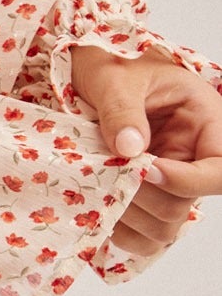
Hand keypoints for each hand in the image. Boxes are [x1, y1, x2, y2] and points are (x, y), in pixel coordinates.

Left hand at [70, 43, 221, 259]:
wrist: (88, 66)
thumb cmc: (111, 61)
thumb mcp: (115, 76)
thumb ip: (122, 109)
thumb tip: (129, 149)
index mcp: (203, 120)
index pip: (220, 169)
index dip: (187, 181)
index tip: (145, 170)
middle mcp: (192, 156)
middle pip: (187, 203)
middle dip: (146, 197)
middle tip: (109, 175)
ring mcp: (169, 178)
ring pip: (167, 225)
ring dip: (131, 216)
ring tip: (100, 189)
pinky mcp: (146, 195)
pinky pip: (146, 234)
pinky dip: (124, 232)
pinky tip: (101, 210)